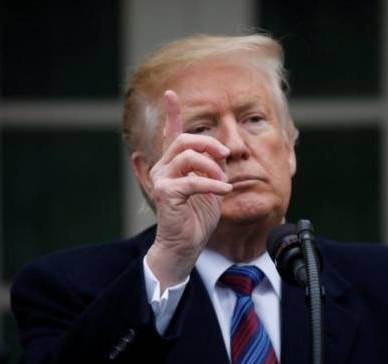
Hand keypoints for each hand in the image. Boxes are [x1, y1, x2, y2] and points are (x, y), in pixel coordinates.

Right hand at [145, 90, 231, 290]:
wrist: (186, 245)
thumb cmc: (197, 217)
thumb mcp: (211, 186)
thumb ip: (212, 167)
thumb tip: (220, 152)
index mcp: (173, 163)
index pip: (171, 133)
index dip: (171, 113)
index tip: (170, 93)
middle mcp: (163, 167)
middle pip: (185, 140)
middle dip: (209, 142)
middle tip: (226, 154)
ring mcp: (161, 179)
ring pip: (187, 156)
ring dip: (211, 166)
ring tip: (223, 182)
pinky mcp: (165, 193)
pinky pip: (192, 181)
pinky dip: (212, 185)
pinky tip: (224, 191)